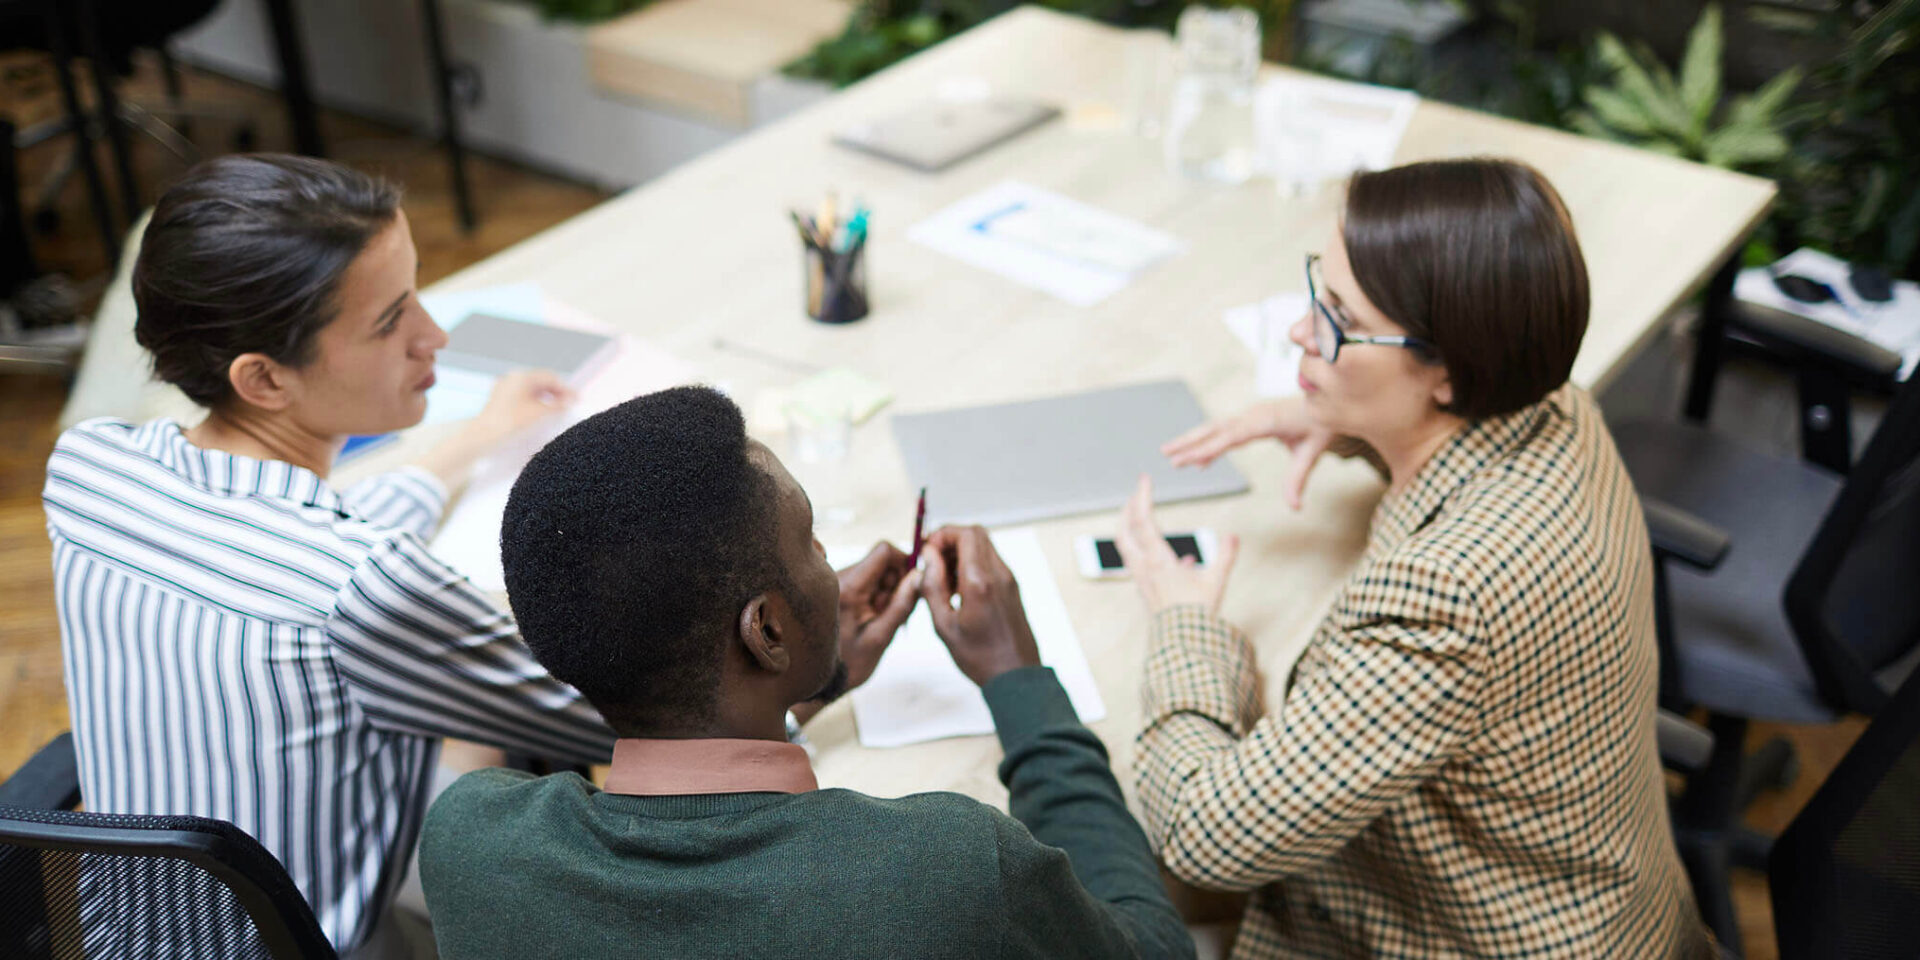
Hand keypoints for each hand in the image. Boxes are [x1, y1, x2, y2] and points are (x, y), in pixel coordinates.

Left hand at [471, 369, 574, 445]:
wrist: (483, 436)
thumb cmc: (511, 422)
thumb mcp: (539, 413)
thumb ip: (558, 405)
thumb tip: (570, 401)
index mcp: (522, 376)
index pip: (550, 377)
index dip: (565, 389)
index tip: (576, 399)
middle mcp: (513, 377)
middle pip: (541, 381)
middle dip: (556, 393)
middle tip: (568, 405)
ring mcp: (505, 386)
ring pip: (531, 389)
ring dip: (546, 398)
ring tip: (556, 411)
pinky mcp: (500, 398)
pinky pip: (522, 395)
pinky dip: (534, 402)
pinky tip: (540, 413)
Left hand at [835, 541, 920, 689]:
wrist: (820, 679)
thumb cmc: (850, 663)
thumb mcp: (881, 637)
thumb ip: (902, 605)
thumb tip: (920, 577)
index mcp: (849, 588)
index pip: (884, 551)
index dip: (904, 561)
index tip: (913, 583)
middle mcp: (839, 578)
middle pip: (881, 561)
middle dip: (896, 582)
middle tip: (896, 611)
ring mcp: (838, 583)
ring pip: (876, 571)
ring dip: (888, 591)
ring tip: (883, 618)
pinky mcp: (840, 590)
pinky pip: (867, 582)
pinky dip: (877, 596)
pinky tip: (873, 617)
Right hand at [916, 525, 1040, 686]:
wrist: (1015, 676)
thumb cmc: (980, 657)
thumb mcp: (944, 625)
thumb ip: (933, 586)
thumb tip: (928, 557)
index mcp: (980, 582)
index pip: (965, 534)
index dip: (942, 535)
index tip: (927, 550)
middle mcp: (999, 575)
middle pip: (976, 534)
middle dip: (950, 540)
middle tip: (933, 561)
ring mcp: (1008, 580)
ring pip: (984, 546)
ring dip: (961, 553)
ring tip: (943, 579)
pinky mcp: (1011, 588)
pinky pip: (990, 562)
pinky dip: (972, 565)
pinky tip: (958, 590)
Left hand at [1115, 475, 1239, 616]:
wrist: (1181, 643)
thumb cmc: (1196, 614)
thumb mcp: (1216, 582)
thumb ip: (1225, 556)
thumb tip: (1233, 536)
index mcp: (1158, 560)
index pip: (1143, 520)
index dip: (1142, 496)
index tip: (1144, 479)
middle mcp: (1144, 567)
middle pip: (1124, 531)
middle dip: (1127, 510)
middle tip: (1135, 495)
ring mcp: (1141, 579)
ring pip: (1127, 547)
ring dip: (1131, 528)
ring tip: (1143, 519)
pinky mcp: (1146, 590)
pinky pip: (1140, 563)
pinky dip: (1148, 551)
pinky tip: (1177, 560)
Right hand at [1161, 397, 1335, 509]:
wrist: (1327, 402)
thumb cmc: (1320, 424)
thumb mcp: (1312, 452)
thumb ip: (1298, 479)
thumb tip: (1295, 507)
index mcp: (1265, 420)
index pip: (1231, 436)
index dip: (1208, 448)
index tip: (1188, 460)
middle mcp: (1253, 415)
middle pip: (1215, 428)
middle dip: (1189, 441)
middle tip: (1165, 454)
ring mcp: (1250, 415)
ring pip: (1215, 428)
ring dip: (1193, 440)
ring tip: (1170, 455)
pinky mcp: (1251, 420)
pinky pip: (1225, 432)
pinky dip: (1210, 444)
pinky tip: (1200, 461)